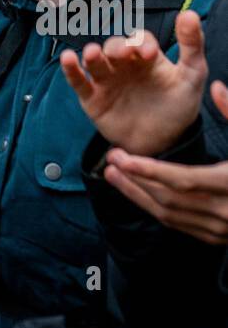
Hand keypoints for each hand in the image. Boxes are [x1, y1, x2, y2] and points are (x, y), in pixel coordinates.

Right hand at [60, 10, 207, 154]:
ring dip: (92, 55)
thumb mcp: (192, 75)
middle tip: (123, 54)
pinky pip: (79, 81)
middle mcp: (123, 64)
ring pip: (95, 61)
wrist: (164, 143)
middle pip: (114, 47)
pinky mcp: (93, 99)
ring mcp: (106, 81)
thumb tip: (190, 14)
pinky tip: (67, 59)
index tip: (150, 53)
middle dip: (117, 48)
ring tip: (93, 53)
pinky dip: (71, 70)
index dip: (142, 43)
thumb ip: (192, 45)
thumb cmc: (178, 106)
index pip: (139, 40)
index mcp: (145, 56)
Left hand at [104, 125, 227, 244]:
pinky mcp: (217, 237)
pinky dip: (155, 209)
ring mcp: (221, 229)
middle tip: (110, 162)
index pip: (182, 179)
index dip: (149, 170)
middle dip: (134, 180)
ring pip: (169, 215)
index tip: (121, 159)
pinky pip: (178, 225)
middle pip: (168, 199)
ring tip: (116, 177)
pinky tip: (139, 195)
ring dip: (138, 196)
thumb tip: (215, 89)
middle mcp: (224, 211)